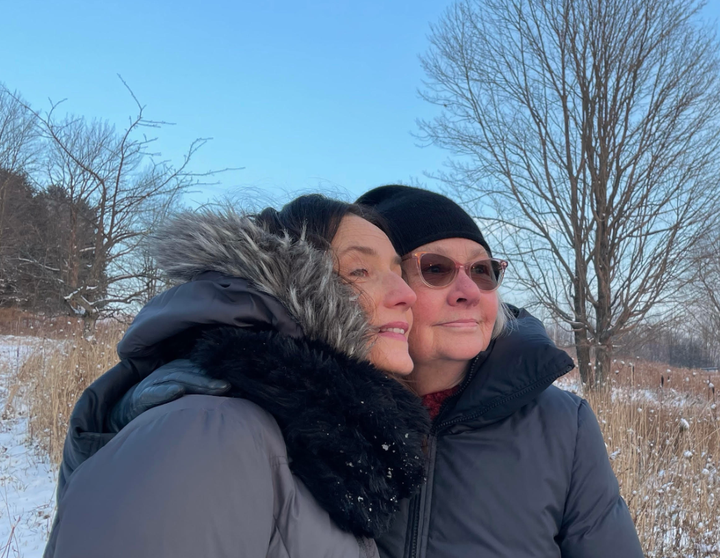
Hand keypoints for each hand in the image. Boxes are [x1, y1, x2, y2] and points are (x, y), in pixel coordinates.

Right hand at [108, 359, 230, 431]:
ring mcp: (155, 383)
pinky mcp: (142, 396)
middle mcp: (168, 373)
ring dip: (198, 384)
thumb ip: (201, 388)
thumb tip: (231, 390)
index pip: (202, 369)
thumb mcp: (181, 390)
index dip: (218, 372)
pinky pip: (154, 393)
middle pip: (194, 374)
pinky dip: (165, 392)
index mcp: (180, 370)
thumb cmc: (161, 399)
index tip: (238, 378)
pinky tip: (178, 392)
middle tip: (230, 385)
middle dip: (212, 380)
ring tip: (216, 388)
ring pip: (179, 380)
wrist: (126, 409)